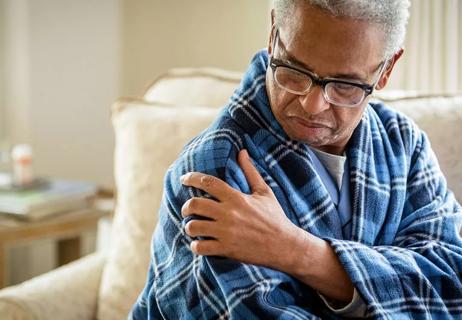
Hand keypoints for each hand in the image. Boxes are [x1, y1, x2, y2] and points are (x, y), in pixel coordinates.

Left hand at [181, 149, 353, 301]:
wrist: (285, 245)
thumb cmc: (275, 217)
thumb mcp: (264, 192)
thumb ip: (250, 171)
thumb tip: (242, 151)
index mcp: (236, 198)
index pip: (208, 182)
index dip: (192, 178)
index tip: (184, 179)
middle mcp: (229, 213)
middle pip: (195, 204)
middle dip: (186, 207)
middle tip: (187, 210)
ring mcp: (226, 232)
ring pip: (193, 227)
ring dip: (190, 227)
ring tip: (194, 228)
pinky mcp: (226, 249)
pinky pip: (200, 247)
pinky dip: (195, 246)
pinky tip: (199, 244)